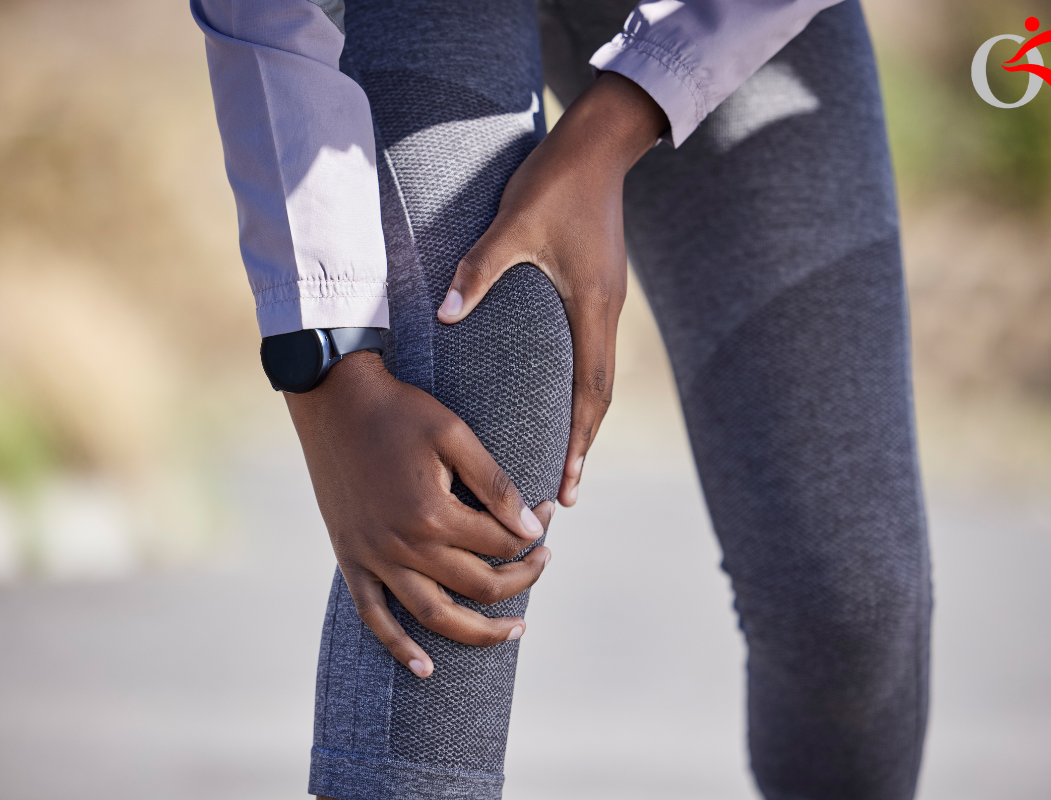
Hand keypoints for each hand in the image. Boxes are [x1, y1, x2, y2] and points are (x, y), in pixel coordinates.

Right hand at [286, 351, 553, 678]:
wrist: (335, 401)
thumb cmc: (401, 411)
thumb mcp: (455, 435)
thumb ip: (494, 484)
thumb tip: (532, 527)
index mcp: (433, 513)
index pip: (500, 544)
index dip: (533, 534)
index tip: (548, 512)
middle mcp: (403, 545)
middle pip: (477, 585)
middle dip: (521, 578)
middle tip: (545, 563)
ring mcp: (374, 558)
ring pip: (433, 616)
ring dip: (477, 632)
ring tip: (514, 632)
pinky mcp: (351, 560)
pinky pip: (374, 617)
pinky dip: (399, 646)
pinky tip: (425, 668)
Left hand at [437, 73, 666, 506]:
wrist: (599, 145)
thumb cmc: (558, 183)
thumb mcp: (514, 225)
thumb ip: (479, 271)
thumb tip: (446, 316)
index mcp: (591, 308)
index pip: (590, 391)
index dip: (579, 439)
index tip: (569, 481)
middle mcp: (604, 312)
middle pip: (599, 395)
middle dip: (583, 443)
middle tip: (567, 488)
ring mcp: (604, 301)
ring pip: (598, 376)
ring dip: (583, 418)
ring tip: (566, 455)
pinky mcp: (597, 288)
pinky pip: (591, 352)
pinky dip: (580, 385)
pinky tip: (561, 394)